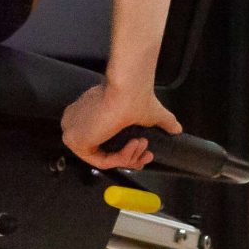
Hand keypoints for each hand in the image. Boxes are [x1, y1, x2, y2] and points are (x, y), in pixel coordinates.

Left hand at [61, 77, 180, 170]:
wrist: (129, 88)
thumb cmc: (137, 95)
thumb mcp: (149, 114)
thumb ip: (161, 122)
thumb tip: (177, 128)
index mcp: (87, 114)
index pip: (104, 144)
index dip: (127, 153)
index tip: (145, 152)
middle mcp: (76, 123)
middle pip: (104, 154)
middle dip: (130, 157)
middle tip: (147, 152)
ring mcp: (71, 132)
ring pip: (103, 158)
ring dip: (129, 157)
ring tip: (142, 143)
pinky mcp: (72, 140)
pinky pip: (99, 161)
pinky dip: (120, 158)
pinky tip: (134, 146)